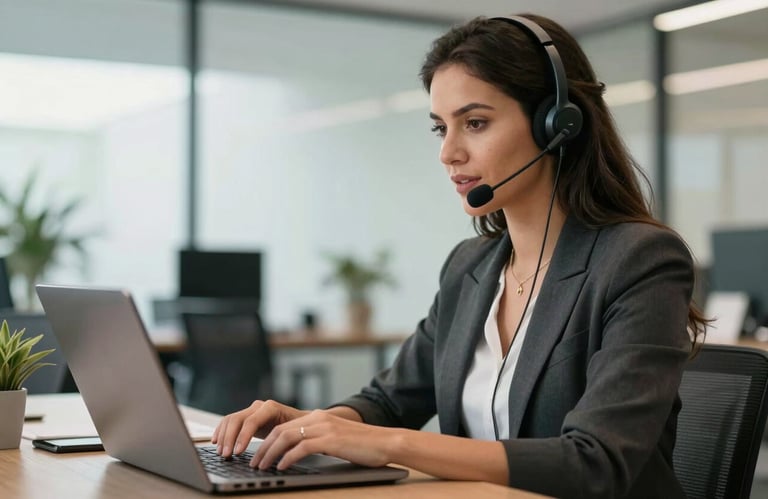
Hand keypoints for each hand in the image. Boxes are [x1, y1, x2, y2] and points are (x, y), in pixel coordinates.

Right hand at [212, 399, 306, 456]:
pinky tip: (216, 442)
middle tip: (226, 455)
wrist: (300, 422)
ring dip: (223, 437)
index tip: (237, 452)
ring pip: (230, 420)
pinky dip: (221, 431)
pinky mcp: (246, 416)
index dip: (243, 437)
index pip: (251, 421)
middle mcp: (259, 406)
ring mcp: (251, 410)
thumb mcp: (293, 435)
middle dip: (229, 439)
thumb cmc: (298, 430)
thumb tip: (272, 455)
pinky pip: (229, 421)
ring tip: (221, 453)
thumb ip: (282, 442)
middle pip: (237, 419)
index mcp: (271, 408)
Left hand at [252, 410, 396, 470]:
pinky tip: (282, 467)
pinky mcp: (330, 440)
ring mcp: (324, 428)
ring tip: (263, 467)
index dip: (268, 441)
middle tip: (254, 463)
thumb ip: (318, 441)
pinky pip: (301, 448)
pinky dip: (288, 458)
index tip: (258, 454)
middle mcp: (318, 418)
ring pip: (287, 437)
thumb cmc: (364, 446)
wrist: (387, 442)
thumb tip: (298, 453)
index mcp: (318, 417)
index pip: (284, 426)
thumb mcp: (336, 439)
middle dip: (264, 448)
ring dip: (271, 453)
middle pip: (281, 430)